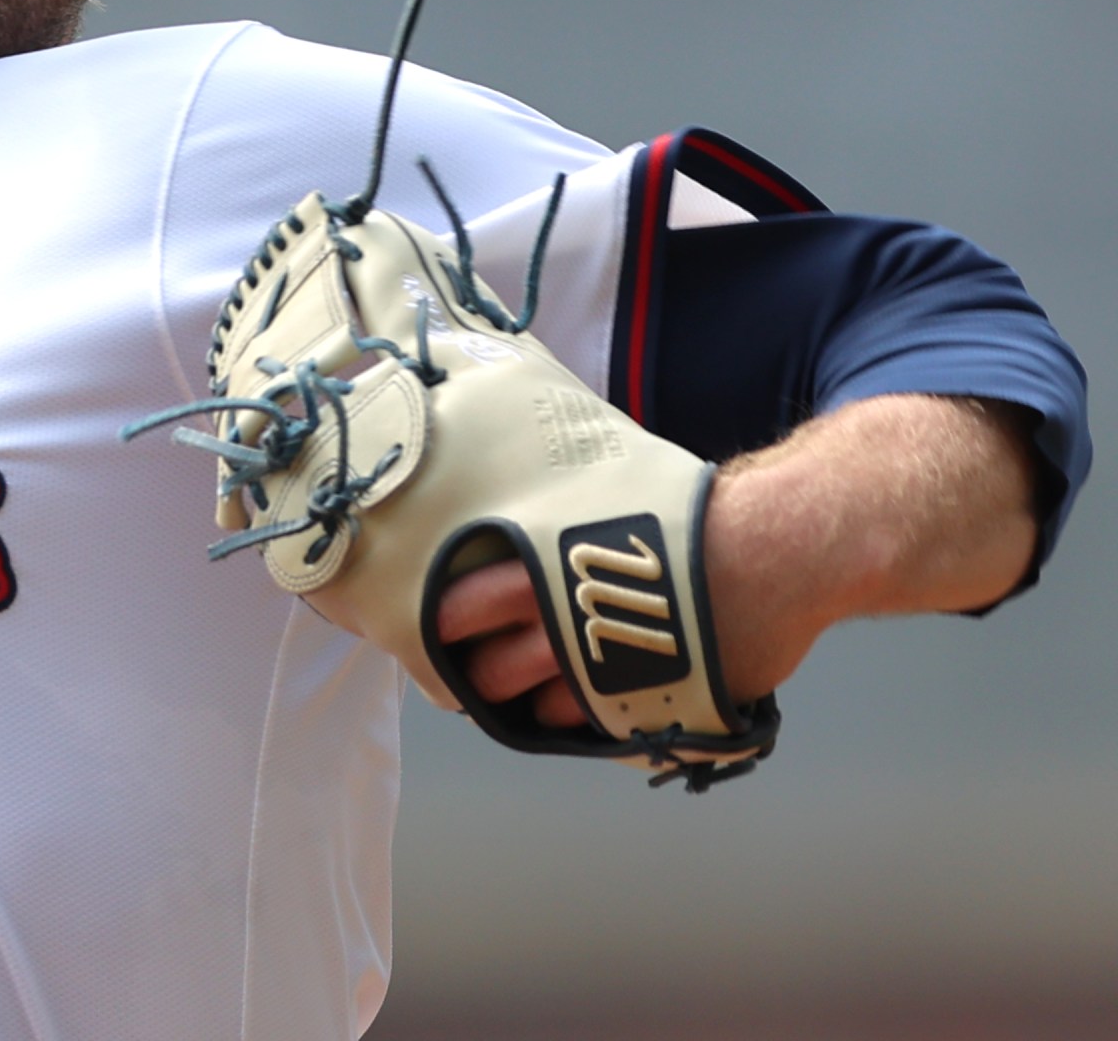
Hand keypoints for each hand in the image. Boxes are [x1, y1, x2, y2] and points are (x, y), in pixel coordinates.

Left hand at [430, 396, 1023, 730]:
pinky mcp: (644, 700)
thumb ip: (552, 520)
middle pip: (483, 669)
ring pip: (530, 704)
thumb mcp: (603, 494)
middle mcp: (561, 617)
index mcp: (540, 557)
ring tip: (517, 687)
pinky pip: (585, 724)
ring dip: (519, 699)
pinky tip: (571, 702)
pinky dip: (573, 717)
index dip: (445, 624)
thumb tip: (509, 514)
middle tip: (471, 667)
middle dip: (472, 673)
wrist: (779, 545)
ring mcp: (602, 665)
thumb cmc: (691, 512)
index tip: (440, 626)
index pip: (458, 604)